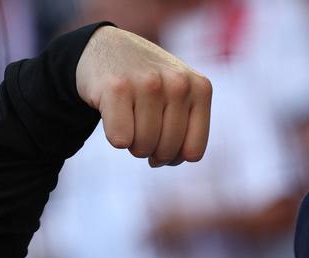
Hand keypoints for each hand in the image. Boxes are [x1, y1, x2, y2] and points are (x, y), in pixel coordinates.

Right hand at [76, 25, 211, 166]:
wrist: (107, 46)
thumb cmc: (148, 84)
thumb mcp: (180, 98)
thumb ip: (188, 130)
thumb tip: (168, 161)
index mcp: (201, 89)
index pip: (193, 153)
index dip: (174, 157)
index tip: (162, 140)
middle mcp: (178, 83)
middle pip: (167, 152)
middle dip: (151, 150)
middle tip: (141, 127)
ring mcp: (148, 83)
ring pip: (143, 147)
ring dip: (132, 143)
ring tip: (128, 119)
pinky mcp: (117, 87)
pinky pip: (120, 140)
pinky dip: (113, 135)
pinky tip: (113, 112)